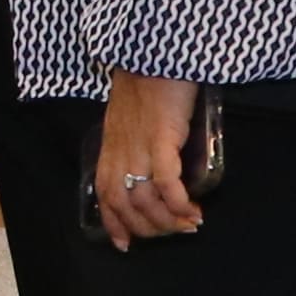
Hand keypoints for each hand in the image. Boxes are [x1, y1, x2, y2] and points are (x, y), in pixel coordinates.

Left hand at [92, 74, 205, 247]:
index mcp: (110, 148)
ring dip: (168, 220)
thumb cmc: (146, 80)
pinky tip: (191, 210)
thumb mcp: (128, 116)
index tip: (126, 244)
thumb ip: (133, 139)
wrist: (154, 51)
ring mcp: (139, 147)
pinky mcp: (160, 139)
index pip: (105, 196)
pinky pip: (166, 182)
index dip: (114, 224)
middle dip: (149, 228)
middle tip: (172, 232)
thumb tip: (149, 159)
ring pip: (146, 200)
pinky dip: (178, 202)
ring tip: (189, 224)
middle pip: (126, 206)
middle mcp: (120, 153)